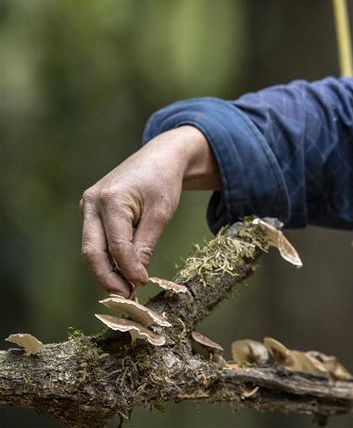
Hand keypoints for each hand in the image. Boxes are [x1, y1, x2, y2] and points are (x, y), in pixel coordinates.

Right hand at [80, 126, 219, 295]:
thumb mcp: (162, 212)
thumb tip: (136, 276)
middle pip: (92, 250)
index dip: (128, 269)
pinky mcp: (90, 211)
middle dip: (107, 277)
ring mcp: (88, 206)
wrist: (159, 157)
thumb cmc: (163, 182)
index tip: (142, 285)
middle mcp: (92, 203)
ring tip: (125, 290)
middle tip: (125, 297)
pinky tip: (121, 273)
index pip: (117, 245)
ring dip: (106, 271)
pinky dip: (107, 258)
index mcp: (111, 200)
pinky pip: (95, 240)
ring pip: (91, 248)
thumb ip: (146, 243)